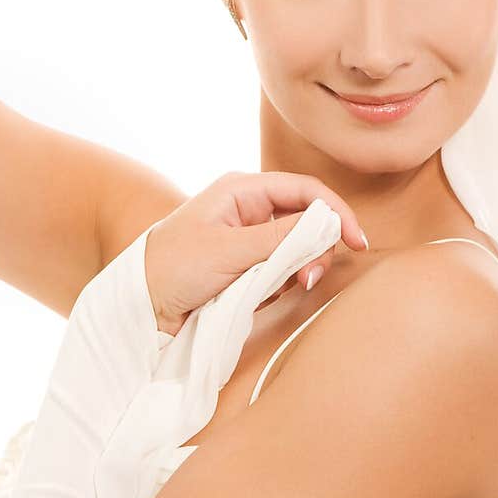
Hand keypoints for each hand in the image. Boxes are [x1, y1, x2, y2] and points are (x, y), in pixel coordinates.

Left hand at [144, 170, 368, 335]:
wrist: (139, 306)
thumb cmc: (173, 267)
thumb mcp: (229, 250)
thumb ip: (280, 237)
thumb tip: (327, 225)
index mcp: (243, 190)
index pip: (306, 191)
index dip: (336, 213)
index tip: (357, 242)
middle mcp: (249, 210)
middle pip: (307, 221)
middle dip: (314, 249)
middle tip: (307, 279)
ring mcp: (248, 239)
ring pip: (296, 250)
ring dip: (295, 271)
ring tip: (275, 290)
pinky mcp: (246, 267)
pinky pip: (280, 272)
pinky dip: (278, 285)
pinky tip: (257, 297)